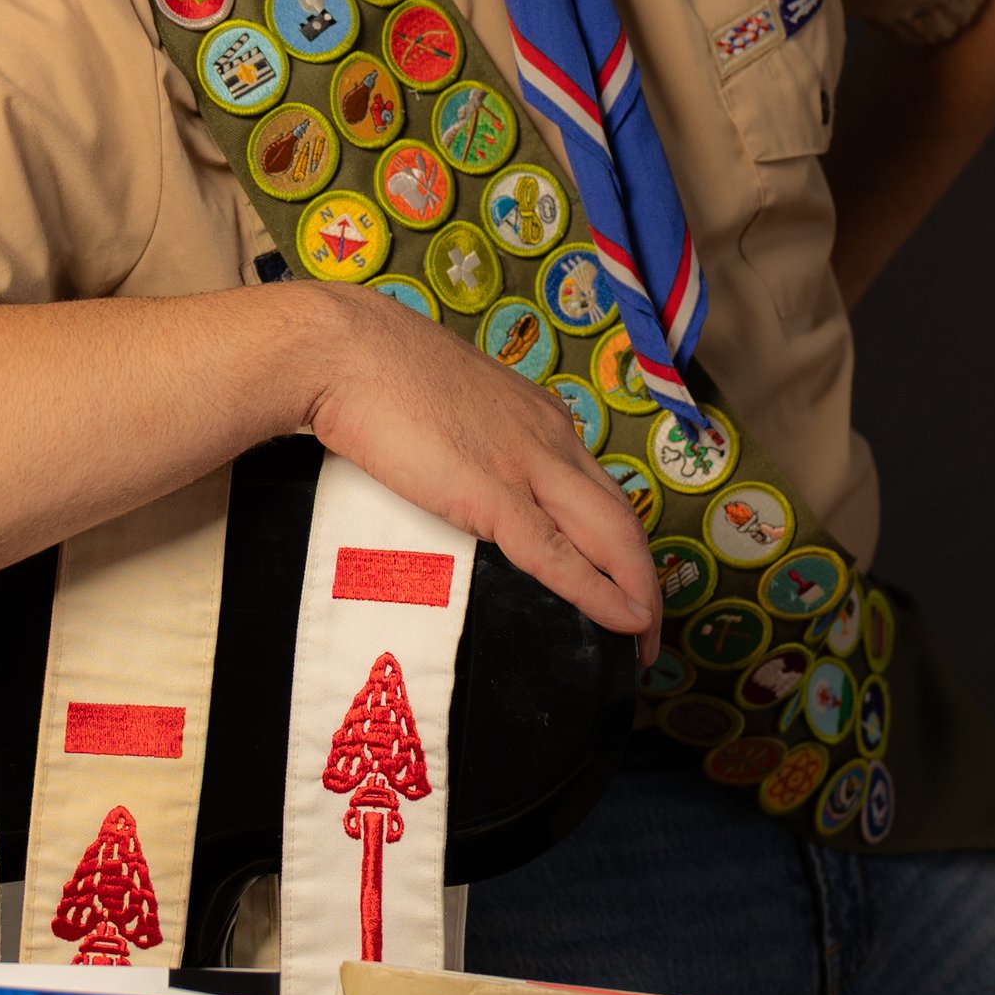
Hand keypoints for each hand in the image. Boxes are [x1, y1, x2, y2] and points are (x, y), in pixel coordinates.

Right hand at [293, 287, 661, 652]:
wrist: (345, 351)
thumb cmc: (379, 374)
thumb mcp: (450, 406)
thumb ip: (473, 442)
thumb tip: (463, 473)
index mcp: (538, 417)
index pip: (599, 486)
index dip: (619, 539)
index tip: (622, 578)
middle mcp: (549, 440)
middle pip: (622, 517)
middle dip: (645, 577)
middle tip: (649, 628)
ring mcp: (527, 466)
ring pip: (611, 537)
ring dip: (638, 594)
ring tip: (644, 643)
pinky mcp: (494, 495)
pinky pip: (560, 555)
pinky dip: (599, 593)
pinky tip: (623, 622)